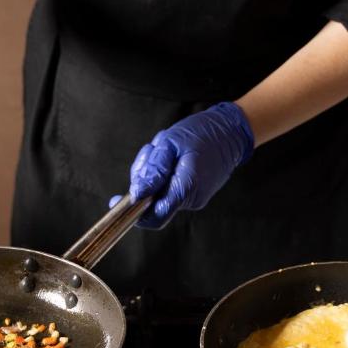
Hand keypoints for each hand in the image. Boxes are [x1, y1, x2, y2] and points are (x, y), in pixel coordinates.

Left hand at [113, 102, 254, 228]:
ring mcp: (194, 198)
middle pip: (152, 203)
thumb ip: (153, 170)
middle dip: (144, 180)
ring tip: (164, 150)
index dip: (133, 212)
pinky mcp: (194, 194)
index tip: (116, 201)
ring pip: (159, 195)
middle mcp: (191, 199)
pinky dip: (164, 175)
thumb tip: (136, 194)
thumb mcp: (170, 143)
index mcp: (186, 187)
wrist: (230, 132)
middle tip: (152, 152)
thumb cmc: (202, 133)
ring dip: (154, 174)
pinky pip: (169, 189)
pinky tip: (172, 157)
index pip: (154, 216)